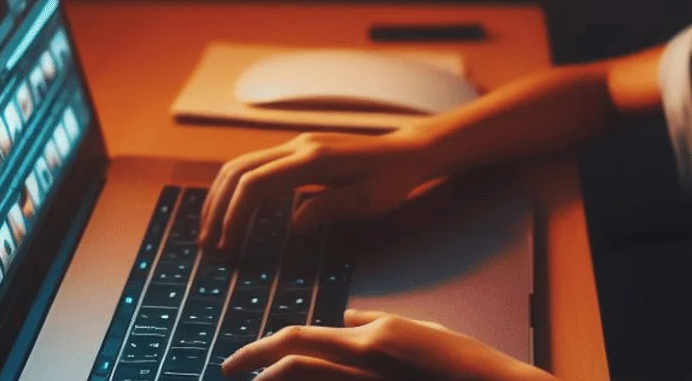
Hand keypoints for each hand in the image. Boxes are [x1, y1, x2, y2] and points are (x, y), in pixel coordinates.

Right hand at [200, 128, 442, 252]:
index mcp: (313, 160)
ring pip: (243, 163)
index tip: (227, 246)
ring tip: (212, 232)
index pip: (256, 183)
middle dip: (217, 206)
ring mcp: (297, 144)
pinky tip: (233, 211)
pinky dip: (237, 187)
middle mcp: (299, 146)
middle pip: (239, 169)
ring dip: (221, 196)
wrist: (408, 152)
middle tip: (208, 245)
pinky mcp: (299, 150)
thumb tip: (294, 224)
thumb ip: (330, 208)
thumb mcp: (369, 202)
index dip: (234, 214)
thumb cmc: (393, 180)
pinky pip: (257, 165)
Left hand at [219, 308, 554, 380]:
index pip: (295, 339)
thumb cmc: (456, 360)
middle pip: (290, 368)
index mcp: (367, 340)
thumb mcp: (414, 329)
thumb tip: (346, 316)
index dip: (257, 349)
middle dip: (256, 371)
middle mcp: (361, 364)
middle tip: (235, 374)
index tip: (235, 362)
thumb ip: (374, 322)